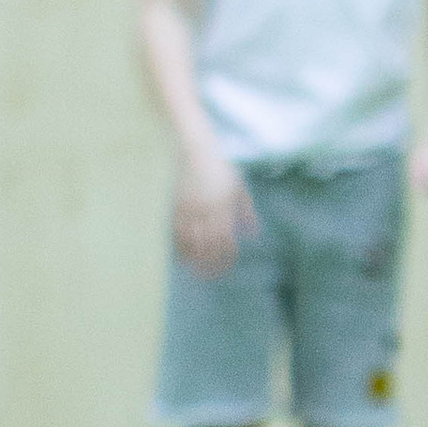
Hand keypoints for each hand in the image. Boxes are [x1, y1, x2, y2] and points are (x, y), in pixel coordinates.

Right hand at [173, 152, 254, 277]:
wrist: (193, 149)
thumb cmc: (218, 167)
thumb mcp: (238, 186)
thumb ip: (245, 210)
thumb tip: (253, 234)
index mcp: (224, 206)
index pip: (227, 240)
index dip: (227, 258)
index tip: (226, 267)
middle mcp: (207, 210)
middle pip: (209, 246)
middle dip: (210, 264)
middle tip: (210, 277)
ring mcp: (189, 209)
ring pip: (190, 242)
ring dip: (194, 260)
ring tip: (196, 271)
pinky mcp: (174, 207)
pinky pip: (175, 233)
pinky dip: (179, 248)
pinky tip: (182, 257)